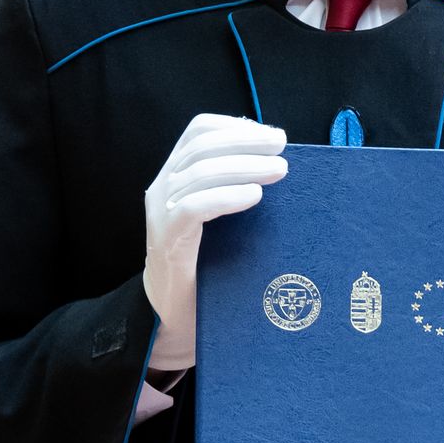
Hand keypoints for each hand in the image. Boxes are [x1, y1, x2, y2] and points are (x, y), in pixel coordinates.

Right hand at [141, 114, 286, 370]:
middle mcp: (163, 187)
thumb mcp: (222, 218)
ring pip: (199, 173)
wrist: (175, 316)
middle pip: (201, 146)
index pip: (197, 131)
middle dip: (245, 141)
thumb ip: (237, 188)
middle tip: (282, 146)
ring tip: (279, 170)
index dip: (234, 126)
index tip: (270, 134)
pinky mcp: (166, 240)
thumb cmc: (208, 266)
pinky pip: (194, 207)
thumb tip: (280, 164)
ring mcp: (161, 213)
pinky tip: (253, 196)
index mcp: (175, 175)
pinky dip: (226, 196)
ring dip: (244, 166)